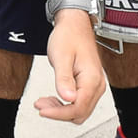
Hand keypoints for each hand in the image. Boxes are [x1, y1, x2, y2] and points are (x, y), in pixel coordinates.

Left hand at [36, 9, 106, 123]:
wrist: (74, 24)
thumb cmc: (68, 36)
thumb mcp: (61, 57)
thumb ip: (64, 79)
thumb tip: (68, 98)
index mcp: (92, 79)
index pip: (78, 108)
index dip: (59, 114)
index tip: (42, 111)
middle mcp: (97, 85)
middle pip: (80, 113)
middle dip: (59, 113)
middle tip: (40, 105)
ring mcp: (95, 86)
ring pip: (80, 110)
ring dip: (61, 110)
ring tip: (44, 102)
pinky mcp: (89, 85)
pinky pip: (79, 102)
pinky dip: (65, 105)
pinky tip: (53, 98)